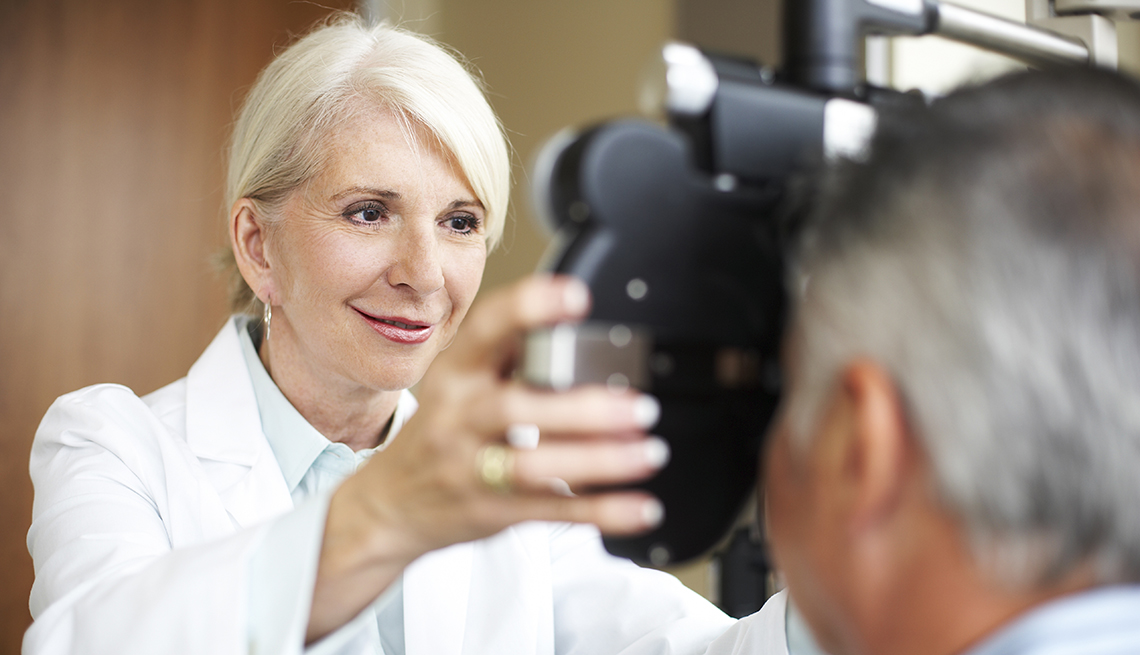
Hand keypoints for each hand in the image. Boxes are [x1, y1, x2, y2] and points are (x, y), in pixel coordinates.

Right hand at [307, 275, 666, 640]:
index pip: (486, 330)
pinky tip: (640, 506)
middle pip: (516, 409)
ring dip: (601, 460)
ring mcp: (470, 469)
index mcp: (454, 374)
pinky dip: (602, 511)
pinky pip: (552, 512)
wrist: (388, 506)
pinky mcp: (491, 511)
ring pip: (536, 466)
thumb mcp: (456, 384)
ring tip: (648, 452)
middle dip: (583, 409)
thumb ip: (505, 355)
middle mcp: (457, 418)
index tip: (576, 296)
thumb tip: (566, 319)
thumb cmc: (437, 435)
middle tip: (639, 407)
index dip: (528, 307)